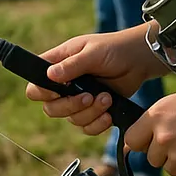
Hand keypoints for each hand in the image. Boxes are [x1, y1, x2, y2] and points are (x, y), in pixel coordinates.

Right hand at [25, 29, 161, 136]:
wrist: (138, 60)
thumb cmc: (114, 48)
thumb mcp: (93, 53)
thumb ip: (72, 65)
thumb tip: (50, 75)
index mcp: (59, 64)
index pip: (36, 84)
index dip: (42, 92)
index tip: (58, 91)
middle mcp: (65, 84)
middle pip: (51, 108)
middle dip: (70, 106)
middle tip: (88, 97)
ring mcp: (79, 98)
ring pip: (71, 119)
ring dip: (89, 113)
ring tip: (106, 98)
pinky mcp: (94, 110)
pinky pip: (87, 127)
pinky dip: (97, 124)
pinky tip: (108, 114)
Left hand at [125, 87, 175, 175]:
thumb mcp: (175, 103)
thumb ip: (153, 121)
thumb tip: (132, 142)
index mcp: (156, 116)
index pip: (131, 140)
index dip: (141, 142)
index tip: (148, 142)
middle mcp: (163, 137)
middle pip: (151, 158)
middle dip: (164, 152)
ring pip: (169, 168)